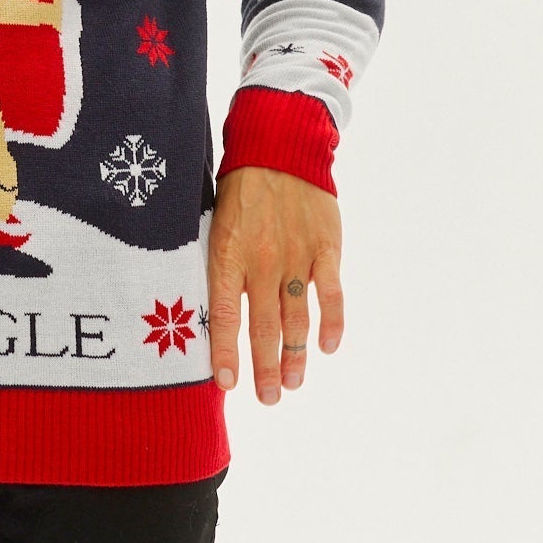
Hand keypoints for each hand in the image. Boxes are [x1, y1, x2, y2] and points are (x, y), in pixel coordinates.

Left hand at [206, 166, 343, 402]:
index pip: (223, 315)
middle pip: (263, 327)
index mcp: (227, 254)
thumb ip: (219, 263)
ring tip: (292, 383)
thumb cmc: (239, 185)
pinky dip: (331, 323)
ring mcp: (296, 256)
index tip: (226, 384)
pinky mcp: (325, 248)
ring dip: (295, 354)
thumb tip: (211, 306)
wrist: (279, 145)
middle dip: (264, 368)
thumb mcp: (214, 221)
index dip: (225, 352)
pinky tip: (328, 347)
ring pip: (296, 318)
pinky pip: (331, 294)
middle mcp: (261, 261)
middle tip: (268, 398)